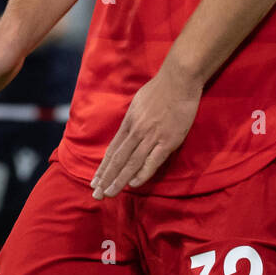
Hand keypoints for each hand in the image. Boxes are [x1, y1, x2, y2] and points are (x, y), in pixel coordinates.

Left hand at [91, 61, 202, 197]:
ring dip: (119, 180)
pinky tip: (134, 184)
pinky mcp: (168, 140)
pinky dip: (142, 173)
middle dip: (106, 178)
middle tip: (96, 195)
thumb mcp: (138, 103)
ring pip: (131, 162)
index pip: (113, 150)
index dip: (103, 167)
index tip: (95, 181)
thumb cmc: (160, 89)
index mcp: (129, 123)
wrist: (179, 80)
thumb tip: (127, 132)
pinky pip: (153, 161)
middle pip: (118, 159)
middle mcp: (137, 132)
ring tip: (109, 193)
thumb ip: (133, 120)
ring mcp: (152, 137)